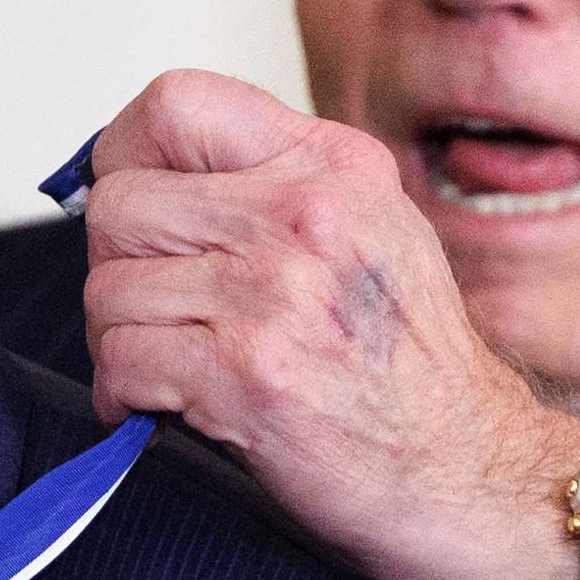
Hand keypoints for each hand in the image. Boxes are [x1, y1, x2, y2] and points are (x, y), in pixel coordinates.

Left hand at [81, 70, 579, 579]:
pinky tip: (163, 407)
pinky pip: (122, 358)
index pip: (176, 105)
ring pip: (109, 288)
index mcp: (332, 166)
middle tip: (152, 310)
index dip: (125, 155)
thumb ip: (275, 191)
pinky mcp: (248, 374)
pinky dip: (124, 394)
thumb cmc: (412, 372)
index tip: (135, 211)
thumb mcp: (372, 233)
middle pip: (122, 203)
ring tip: (167, 366)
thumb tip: (147, 181)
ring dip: (120, 339)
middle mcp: (306, 213)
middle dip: (117, 268)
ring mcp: (276, 293)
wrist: (470, 474)